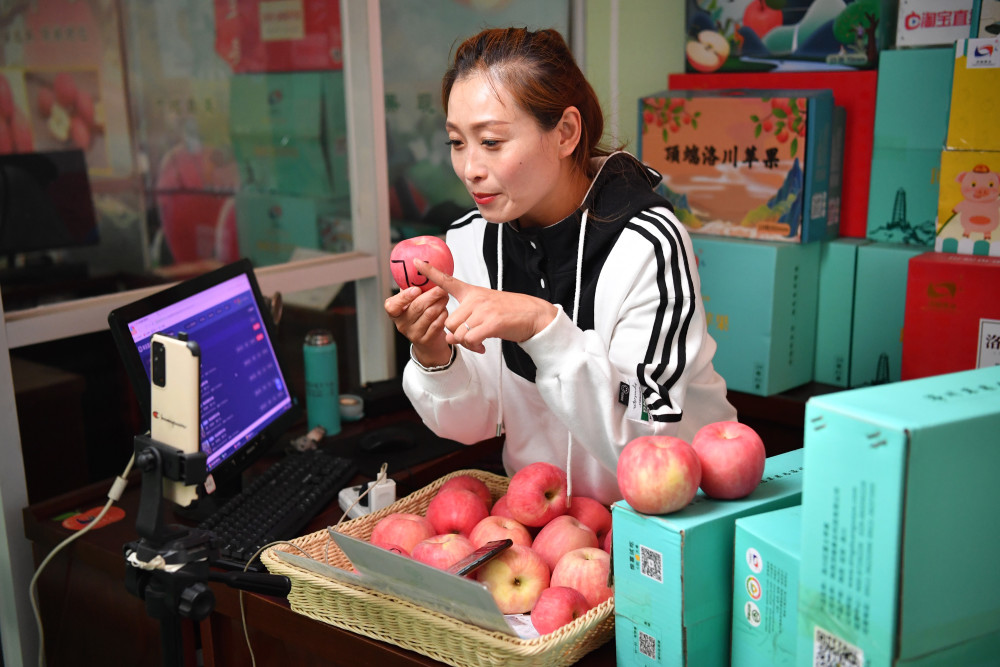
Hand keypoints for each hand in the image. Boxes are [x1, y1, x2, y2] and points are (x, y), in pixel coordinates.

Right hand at [384, 284, 451, 366]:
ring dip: (440, 303)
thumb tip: (421, 264)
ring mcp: (413, 334)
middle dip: (431, 295)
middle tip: (442, 287)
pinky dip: (443, 314)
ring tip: (445, 296)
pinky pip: (438, 324)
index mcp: (394, 312)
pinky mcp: (426, 340)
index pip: (392, 306)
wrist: (427, 339)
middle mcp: (401, 324)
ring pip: (429, 314)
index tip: (416, 289)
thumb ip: (413, 286)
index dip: (404, 297)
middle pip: (417, 307)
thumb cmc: (419, 313)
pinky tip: (445, 309)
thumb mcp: (412, 300)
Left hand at [414, 258, 557, 352]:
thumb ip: (466, 317)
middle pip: (449, 321)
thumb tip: (449, 336)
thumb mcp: (486, 304)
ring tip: (477, 343)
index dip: (430, 272)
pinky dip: (473, 346)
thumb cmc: (508, 312)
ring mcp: (484, 310)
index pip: (447, 280)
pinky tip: (481, 346)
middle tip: (469, 340)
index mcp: (472, 292)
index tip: (416, 262)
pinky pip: (470, 339)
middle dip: (456, 335)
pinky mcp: (492, 323)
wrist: (533, 316)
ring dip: (465, 343)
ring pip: (457, 333)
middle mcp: (475, 299)